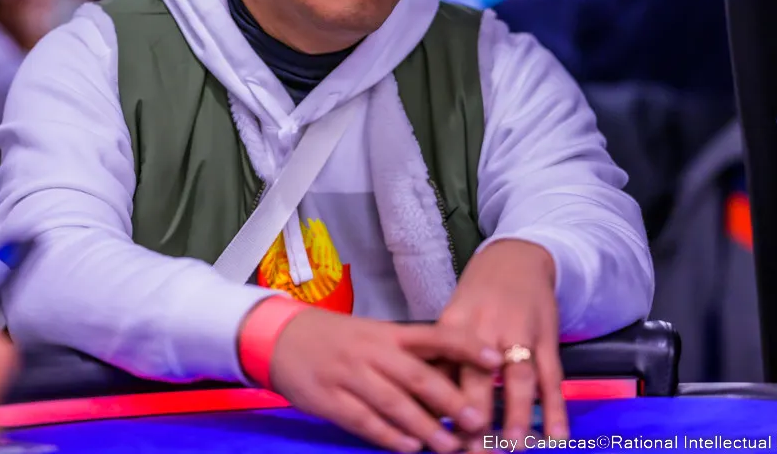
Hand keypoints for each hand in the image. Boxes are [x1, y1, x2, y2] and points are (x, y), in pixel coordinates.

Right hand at [268, 307, 502, 452]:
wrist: (280, 336)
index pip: (435, 335)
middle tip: (479, 420)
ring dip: (424, 426)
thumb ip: (409, 356)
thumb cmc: (338, 339)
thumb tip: (454, 379)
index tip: (496, 359)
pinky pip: (363, 420)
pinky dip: (388, 435)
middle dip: (451, 400)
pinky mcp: (329, 399)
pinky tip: (409, 447)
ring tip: (450, 445)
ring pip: (393, 402)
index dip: (466, 346)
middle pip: (417, 375)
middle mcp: (372, 352)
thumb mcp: (374, 336)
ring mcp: (349, 375)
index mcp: (388, 334)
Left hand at [436, 240, 566, 446]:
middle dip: (474, 416)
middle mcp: (485, 329)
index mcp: (453, 325)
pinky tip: (557, 435)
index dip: (438, 402)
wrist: (516, 257)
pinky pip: (552, 377)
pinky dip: (556, 407)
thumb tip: (421, 406)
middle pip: (478, 376)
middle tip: (473, 450)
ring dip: (516, 413)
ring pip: (519, 377)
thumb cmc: (477, 297)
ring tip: (513, 445)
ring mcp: (519, 333)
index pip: (442, 367)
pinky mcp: (547, 338)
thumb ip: (442, 359)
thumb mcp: (452, 319)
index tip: (434, 436)